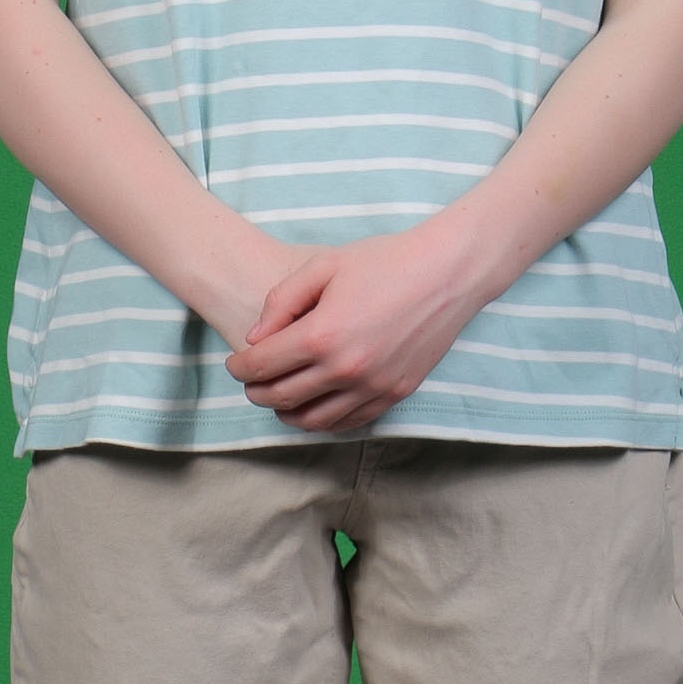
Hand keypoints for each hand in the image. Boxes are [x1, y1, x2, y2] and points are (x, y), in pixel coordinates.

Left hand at [224, 218, 489, 433]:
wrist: (447, 272)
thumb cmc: (384, 260)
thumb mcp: (323, 266)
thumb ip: (281, 301)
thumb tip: (255, 339)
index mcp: (322, 334)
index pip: (262, 366)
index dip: (239, 367)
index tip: (235, 363)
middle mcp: (345, 369)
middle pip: (281, 397)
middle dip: (256, 391)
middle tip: (250, 381)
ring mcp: (372, 387)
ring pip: (313, 420)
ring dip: (286, 412)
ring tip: (279, 396)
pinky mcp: (394, 394)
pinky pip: (348, 422)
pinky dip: (323, 419)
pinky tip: (314, 403)